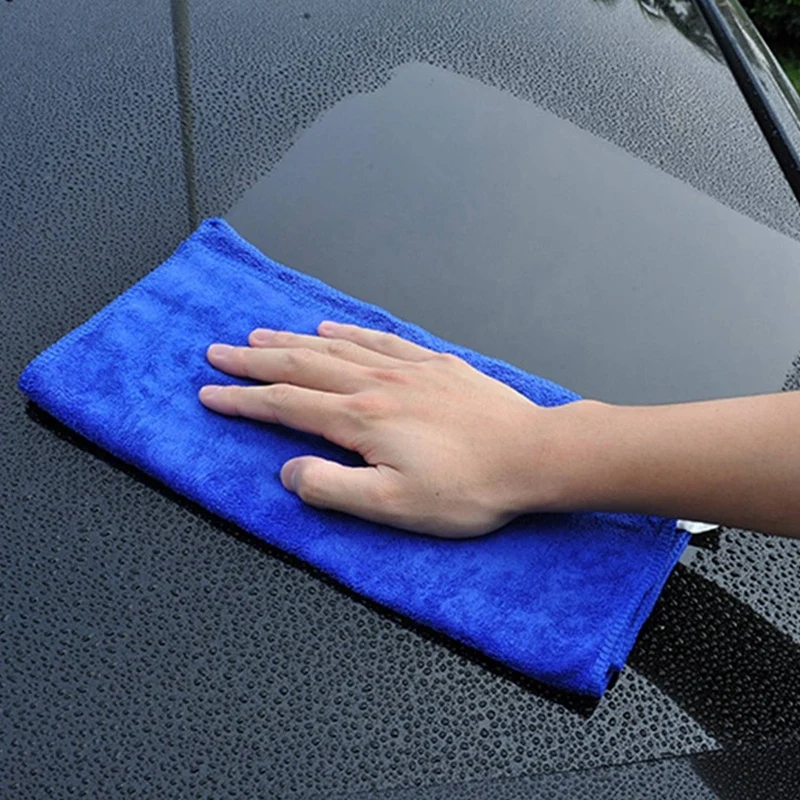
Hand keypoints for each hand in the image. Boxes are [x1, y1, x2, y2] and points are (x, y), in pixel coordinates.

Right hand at [198, 321, 566, 536]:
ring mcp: (407, 369)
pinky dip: (348, 332)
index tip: (211, 393)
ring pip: (334, 348)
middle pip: (301, 365)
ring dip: (292, 340)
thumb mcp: (394, 506)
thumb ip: (334, 488)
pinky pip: (379, 339)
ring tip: (260, 333)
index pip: (286, 404)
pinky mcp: (434, 365)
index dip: (243, 399)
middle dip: (254, 360)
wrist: (533, 455)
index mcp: (361, 419)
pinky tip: (332, 328)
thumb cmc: (469, 487)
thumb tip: (291, 472)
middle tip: (219, 353)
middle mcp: (377, 384)